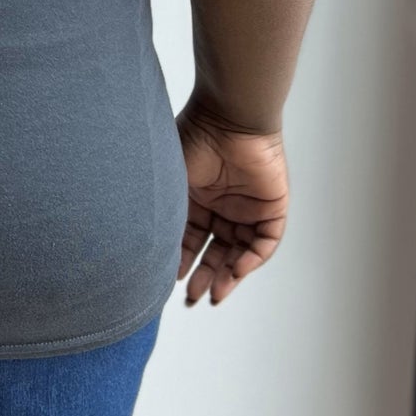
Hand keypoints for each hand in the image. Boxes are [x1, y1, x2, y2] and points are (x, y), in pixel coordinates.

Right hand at [175, 98, 288, 306]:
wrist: (227, 118)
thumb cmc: (193, 140)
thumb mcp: (169, 183)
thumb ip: (162, 213)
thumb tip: (142, 247)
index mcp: (196, 199)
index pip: (190, 240)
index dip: (181, 262)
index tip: (171, 282)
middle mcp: (222, 206)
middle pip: (215, 251)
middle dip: (205, 276)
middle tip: (194, 298)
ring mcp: (248, 208)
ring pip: (240, 252)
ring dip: (228, 275)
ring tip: (214, 293)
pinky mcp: (272, 207)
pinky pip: (265, 242)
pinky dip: (251, 259)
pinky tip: (234, 271)